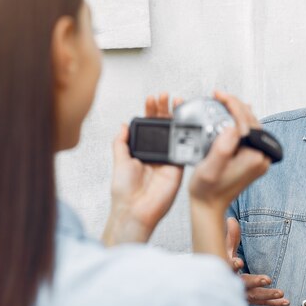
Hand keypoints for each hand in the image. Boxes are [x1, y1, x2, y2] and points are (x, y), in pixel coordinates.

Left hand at [102, 93, 183, 245]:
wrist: (135, 209)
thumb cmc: (124, 191)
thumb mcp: (119, 160)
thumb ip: (121, 142)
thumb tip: (123, 125)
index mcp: (142, 150)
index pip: (149, 126)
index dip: (151, 111)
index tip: (152, 99)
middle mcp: (157, 153)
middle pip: (164, 126)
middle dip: (165, 109)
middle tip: (166, 96)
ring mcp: (168, 159)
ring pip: (175, 133)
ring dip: (177, 117)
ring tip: (176, 101)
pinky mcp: (178, 167)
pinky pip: (183, 148)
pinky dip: (186, 135)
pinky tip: (184, 122)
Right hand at [188, 92, 271, 258]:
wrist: (209, 207)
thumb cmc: (207, 191)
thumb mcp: (210, 168)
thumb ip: (222, 148)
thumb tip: (232, 127)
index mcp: (254, 157)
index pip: (246, 121)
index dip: (232, 104)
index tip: (219, 95)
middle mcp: (261, 158)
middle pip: (251, 121)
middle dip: (235, 105)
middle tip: (219, 95)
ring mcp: (258, 159)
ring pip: (251, 126)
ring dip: (237, 112)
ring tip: (222, 102)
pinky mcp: (252, 159)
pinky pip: (248, 135)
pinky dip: (239, 123)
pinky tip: (231, 116)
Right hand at [226, 218, 288, 305]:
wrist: (217, 282)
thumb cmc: (223, 261)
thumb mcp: (225, 248)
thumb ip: (231, 236)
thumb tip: (232, 219)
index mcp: (225, 269)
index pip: (227, 267)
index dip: (232, 265)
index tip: (238, 262)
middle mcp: (233, 283)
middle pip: (243, 284)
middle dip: (255, 282)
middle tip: (267, 279)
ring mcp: (241, 293)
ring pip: (254, 296)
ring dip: (268, 295)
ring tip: (281, 293)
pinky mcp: (250, 299)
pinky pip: (262, 302)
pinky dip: (274, 302)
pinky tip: (285, 301)